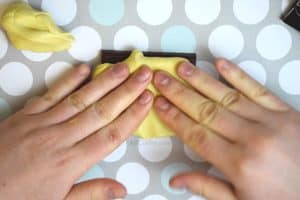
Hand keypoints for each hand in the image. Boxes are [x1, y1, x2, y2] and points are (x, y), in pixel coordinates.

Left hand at [0, 63, 152, 199]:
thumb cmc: (19, 199)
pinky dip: (68, 80)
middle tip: (143, 74)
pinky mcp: (25, 115)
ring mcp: (42, 123)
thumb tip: (121, 190)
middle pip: (101, 111)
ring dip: (104, 82)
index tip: (147, 100)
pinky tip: (84, 69)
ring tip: (123, 68)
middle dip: (126, 91)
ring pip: (81, 98)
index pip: (111, 135)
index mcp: (71, 162)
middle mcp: (61, 138)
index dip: (132, 116)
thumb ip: (91, 194)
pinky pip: (51, 94)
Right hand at [153, 59, 299, 199]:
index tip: (159, 104)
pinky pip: (257, 89)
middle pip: (205, 110)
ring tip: (181, 67)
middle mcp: (251, 138)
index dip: (174, 117)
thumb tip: (176, 179)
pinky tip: (221, 63)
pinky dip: (237, 74)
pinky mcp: (286, 112)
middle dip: (179, 93)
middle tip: (161, 79)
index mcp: (238, 163)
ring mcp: (270, 121)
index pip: (196, 134)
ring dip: (200, 80)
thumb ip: (207, 188)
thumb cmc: (283, 199)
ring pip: (226, 95)